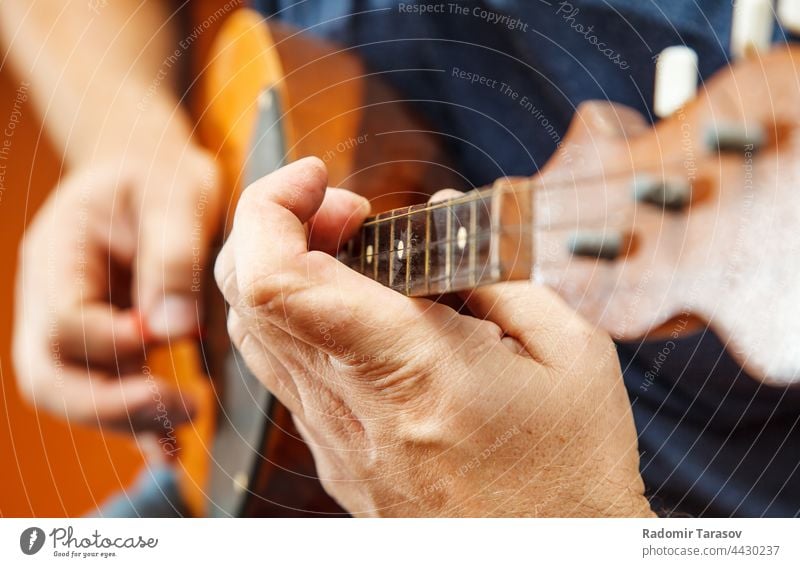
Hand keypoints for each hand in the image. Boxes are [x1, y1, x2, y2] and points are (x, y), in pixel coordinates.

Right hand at [13, 144, 220, 432]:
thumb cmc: (161, 175)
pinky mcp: (107, 345)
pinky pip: (109, 393)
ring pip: (76, 396)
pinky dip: (138, 425)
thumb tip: (173, 331)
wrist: (153, 174)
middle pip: (49, 375)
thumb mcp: (172, 195)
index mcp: (59, 254)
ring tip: (183, 431)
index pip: (62, 319)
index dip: (108, 341)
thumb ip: (172, 258)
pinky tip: (170, 448)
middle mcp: (53, 297)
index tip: (164, 339)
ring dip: (126, 422)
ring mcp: (76, 327)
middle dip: (110, 404)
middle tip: (182, 408)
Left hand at [216, 157, 652, 516]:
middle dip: (280, 223)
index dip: (270, 208)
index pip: (274, 280)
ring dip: (288, 269)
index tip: (319, 180)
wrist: (550, 565)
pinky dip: (306, 319)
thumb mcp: (568, 354)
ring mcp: (336, 443)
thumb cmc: (574, 471)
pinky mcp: (340, 461)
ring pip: (257, 334)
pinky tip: (367, 314)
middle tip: (349, 209)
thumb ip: (498, 275)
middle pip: (246, 295)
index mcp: (408, 369)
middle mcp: (352, 409)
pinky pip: (290, 375)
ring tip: (358, 252)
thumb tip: (439, 223)